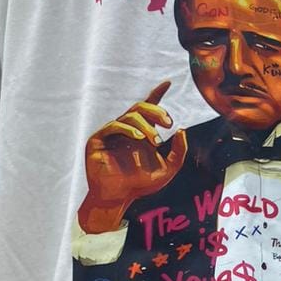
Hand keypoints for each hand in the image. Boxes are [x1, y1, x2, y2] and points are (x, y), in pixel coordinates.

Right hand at [79, 80, 189, 231]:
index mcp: (141, 133)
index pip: (149, 109)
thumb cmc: (140, 185)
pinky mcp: (99, 138)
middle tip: (169, 123)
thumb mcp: (168, 169)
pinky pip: (114, 125)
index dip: (157, 94)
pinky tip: (139, 138)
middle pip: (141, 108)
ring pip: (130, 115)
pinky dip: (129, 129)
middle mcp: (126, 129)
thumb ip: (179, 152)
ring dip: (146, 125)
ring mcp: (111, 133)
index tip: (169, 83)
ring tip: (155, 140)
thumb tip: (182, 130)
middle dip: (157, 111)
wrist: (119, 197)